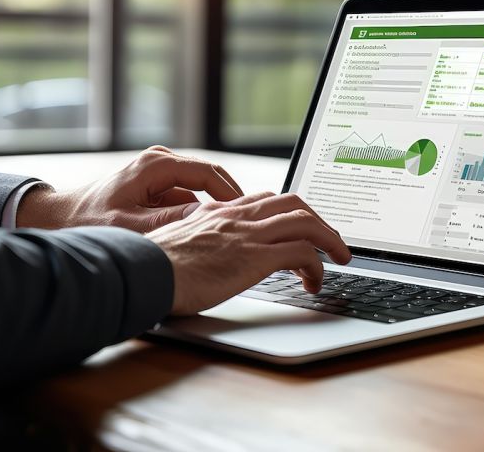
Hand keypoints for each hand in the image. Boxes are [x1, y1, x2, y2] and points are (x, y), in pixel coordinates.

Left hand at [15, 146, 243, 232]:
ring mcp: (158, 173)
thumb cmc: (88, 221)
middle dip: (229, 200)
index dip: (231, 194)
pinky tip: (208, 232)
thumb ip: (170, 221)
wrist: (58, 218)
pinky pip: (187, 196)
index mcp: (155, 165)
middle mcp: (159, 162)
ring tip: (233, 229)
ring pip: (199, 189)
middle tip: (250, 223)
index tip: (248, 213)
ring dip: (215, 207)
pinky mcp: (155, 187)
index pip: (208, 173)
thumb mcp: (131, 227)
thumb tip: (206, 218)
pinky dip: (198, 212)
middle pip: (209, 177)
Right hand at [146, 191, 350, 314]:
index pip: (265, 200)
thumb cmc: (153, 267)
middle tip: (331, 241)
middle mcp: (237, 216)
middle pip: (293, 202)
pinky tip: (314, 283)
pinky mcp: (255, 257)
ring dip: (329, 240)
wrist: (143, 272)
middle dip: (319, 221)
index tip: (300, 228)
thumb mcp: (179, 245)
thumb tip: (208, 257)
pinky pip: (302, 252)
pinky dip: (317, 266)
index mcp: (218, 212)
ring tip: (340, 259)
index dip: (289, 212)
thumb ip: (200, 242)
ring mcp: (248, 234)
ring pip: (306, 222)